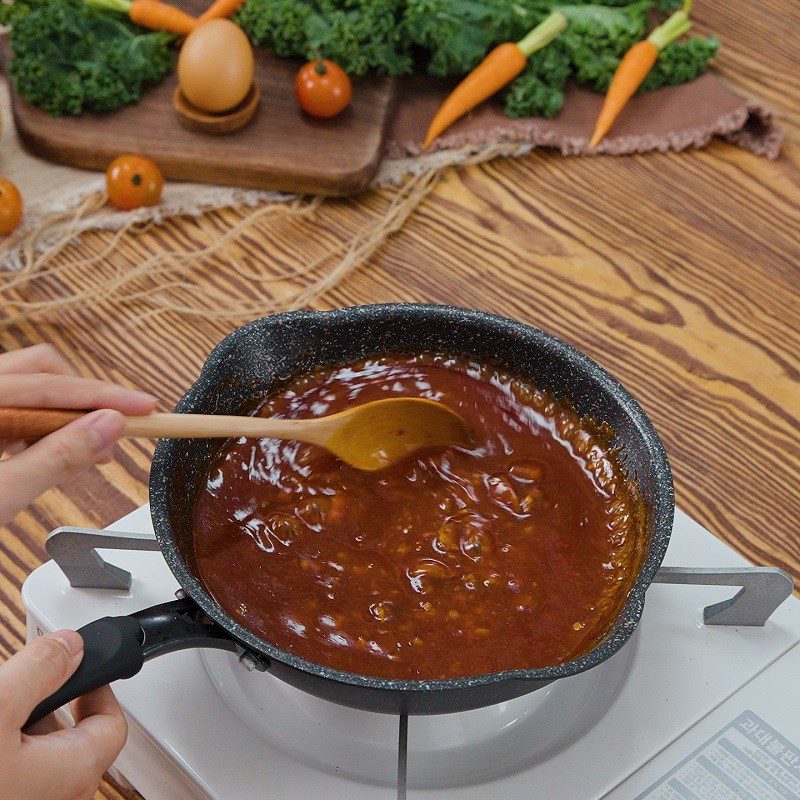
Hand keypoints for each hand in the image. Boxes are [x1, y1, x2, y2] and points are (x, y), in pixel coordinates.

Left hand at [0, 344, 155, 523]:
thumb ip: (58, 457)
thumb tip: (109, 426)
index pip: (50, 385)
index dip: (105, 397)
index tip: (145, 409)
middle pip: (41, 372)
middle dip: (85, 400)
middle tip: (121, 430)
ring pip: (28, 389)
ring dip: (65, 415)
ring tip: (90, 450)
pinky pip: (15, 410)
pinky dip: (41, 428)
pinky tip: (51, 455)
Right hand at [0, 630, 126, 799]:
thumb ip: (40, 669)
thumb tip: (70, 646)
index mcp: (72, 771)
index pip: (112, 724)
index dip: (99, 688)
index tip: (79, 667)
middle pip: (74, 744)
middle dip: (50, 707)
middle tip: (27, 685)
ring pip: (38, 762)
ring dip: (19, 732)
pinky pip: (13, 780)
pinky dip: (3, 755)